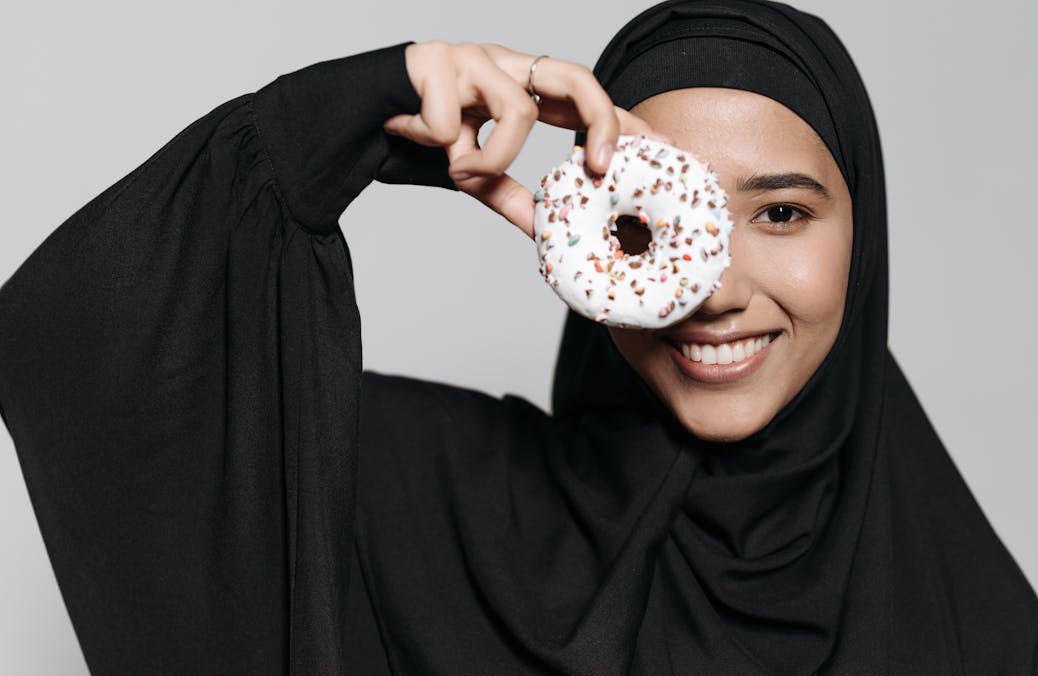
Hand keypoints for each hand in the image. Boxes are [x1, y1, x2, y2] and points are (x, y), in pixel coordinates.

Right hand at [384, 41, 670, 237]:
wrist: (354, 112)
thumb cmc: (419, 134)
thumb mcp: (472, 171)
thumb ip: (506, 193)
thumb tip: (540, 232)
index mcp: (519, 86)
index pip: (586, 98)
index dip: (624, 122)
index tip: (661, 150)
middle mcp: (505, 65)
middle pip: (577, 75)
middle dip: (600, 123)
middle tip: (600, 171)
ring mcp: (473, 58)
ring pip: (518, 111)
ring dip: (492, 157)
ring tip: (459, 168)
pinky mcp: (436, 61)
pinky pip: (455, 122)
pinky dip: (439, 144)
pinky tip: (413, 134)